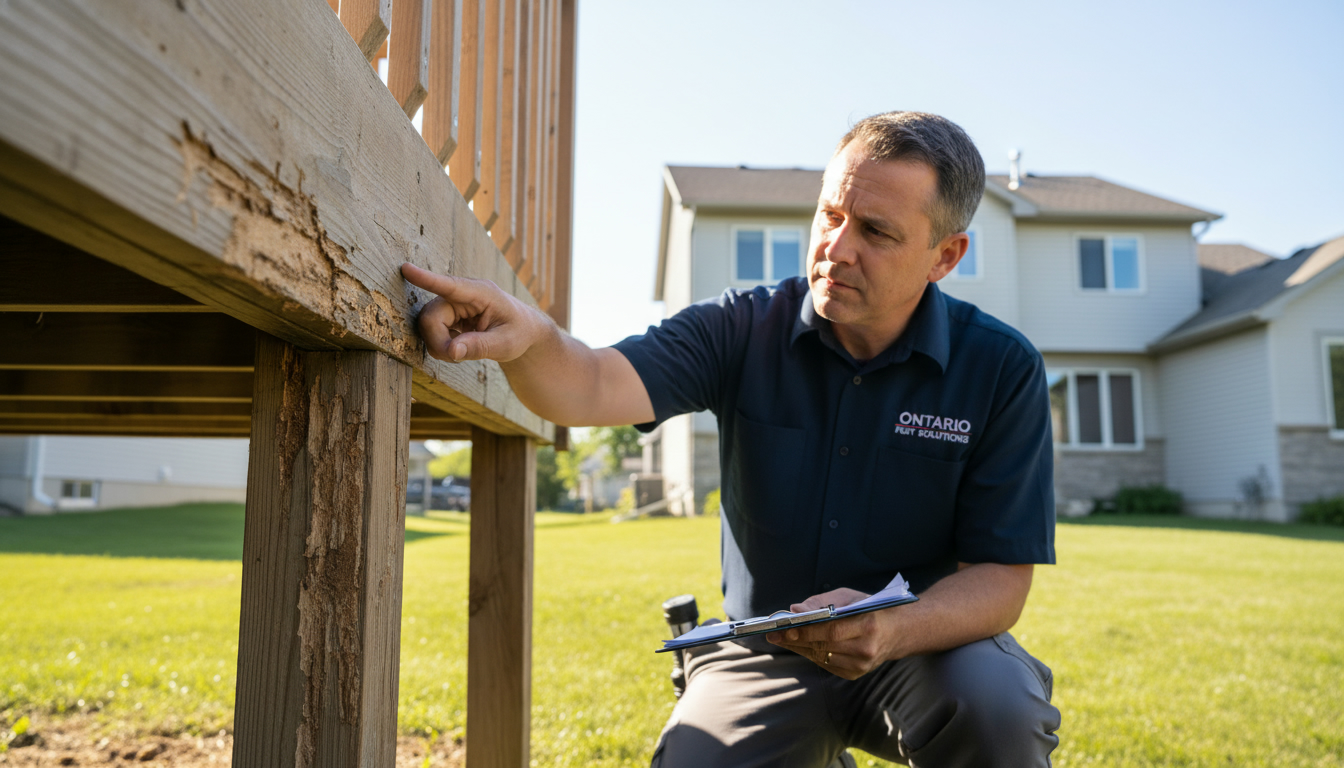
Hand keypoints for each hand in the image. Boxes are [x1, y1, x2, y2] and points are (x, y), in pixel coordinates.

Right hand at [400, 262, 546, 362]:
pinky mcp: (449, 313)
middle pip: (431, 316)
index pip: (450, 285)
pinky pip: (432, 329)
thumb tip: (451, 352)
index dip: (426, 279)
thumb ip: (480, 347)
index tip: (406, 268)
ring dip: (439, 344)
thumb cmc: (519, 333)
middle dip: (437, 341)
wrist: (523, 330)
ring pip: (428, 324)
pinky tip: (458, 347)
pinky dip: (441, 345)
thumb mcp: (506, 344)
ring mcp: (454, 303)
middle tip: (454, 357)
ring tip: (462, 353)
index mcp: (482, 293)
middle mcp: (464, 294)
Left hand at [764, 588, 898, 679]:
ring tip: (782, 639)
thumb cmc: (871, 609)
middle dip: (795, 640)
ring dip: (800, 648)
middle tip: (773, 634)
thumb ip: (821, 602)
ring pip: (821, 658)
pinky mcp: (856, 674)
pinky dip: (811, 655)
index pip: (830, 631)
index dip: (805, 630)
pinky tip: (800, 646)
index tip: (783, 628)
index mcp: (867, 625)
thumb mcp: (850, 597)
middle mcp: (866, 649)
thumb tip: (795, 609)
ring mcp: (862, 665)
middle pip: (823, 646)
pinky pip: (826, 665)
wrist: (899, 632)